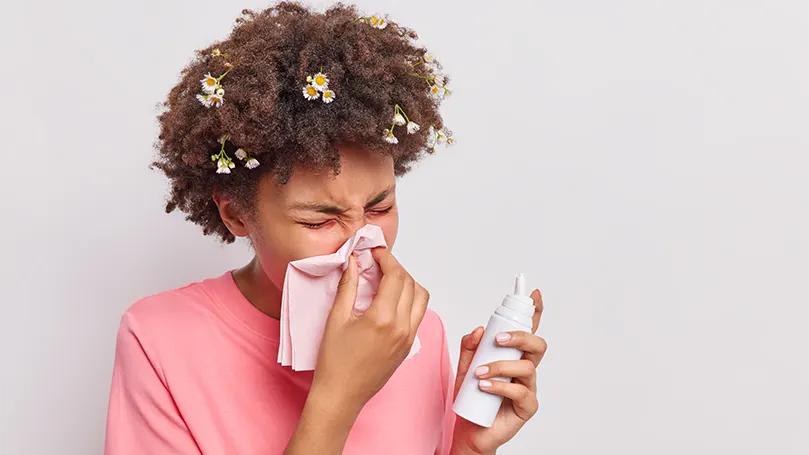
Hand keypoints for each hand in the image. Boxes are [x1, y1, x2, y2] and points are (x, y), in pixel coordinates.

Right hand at [310, 247, 429, 414]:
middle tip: (378, 263)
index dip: (387, 259)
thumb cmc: (334, 362)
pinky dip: (410, 300)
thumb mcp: (336, 319)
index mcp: (383, 318)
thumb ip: (349, 286)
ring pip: (421, 298)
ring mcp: (408, 338)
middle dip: (396, 268)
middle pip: (411, 284)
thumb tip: (354, 261)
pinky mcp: (408, 347)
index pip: (396, 276)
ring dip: (408, 283)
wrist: (341, 396)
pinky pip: (418, 315)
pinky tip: (390, 300)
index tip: (375, 252)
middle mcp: (402, 327)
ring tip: (387, 280)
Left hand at [451, 289, 546, 454]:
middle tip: (499, 339)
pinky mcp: (527, 407)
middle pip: (538, 345)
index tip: (533, 294)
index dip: (534, 311)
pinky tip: (484, 387)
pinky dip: (500, 386)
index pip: (527, 329)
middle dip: (521, 336)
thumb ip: (470, 346)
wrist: (469, 428)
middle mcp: (524, 369)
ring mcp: (528, 387)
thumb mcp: (464, 366)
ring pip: (528, 368)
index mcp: (513, 355)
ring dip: (501, 366)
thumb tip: (480, 329)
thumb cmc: (471, 397)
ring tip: (479, 373)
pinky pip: (520, 392)